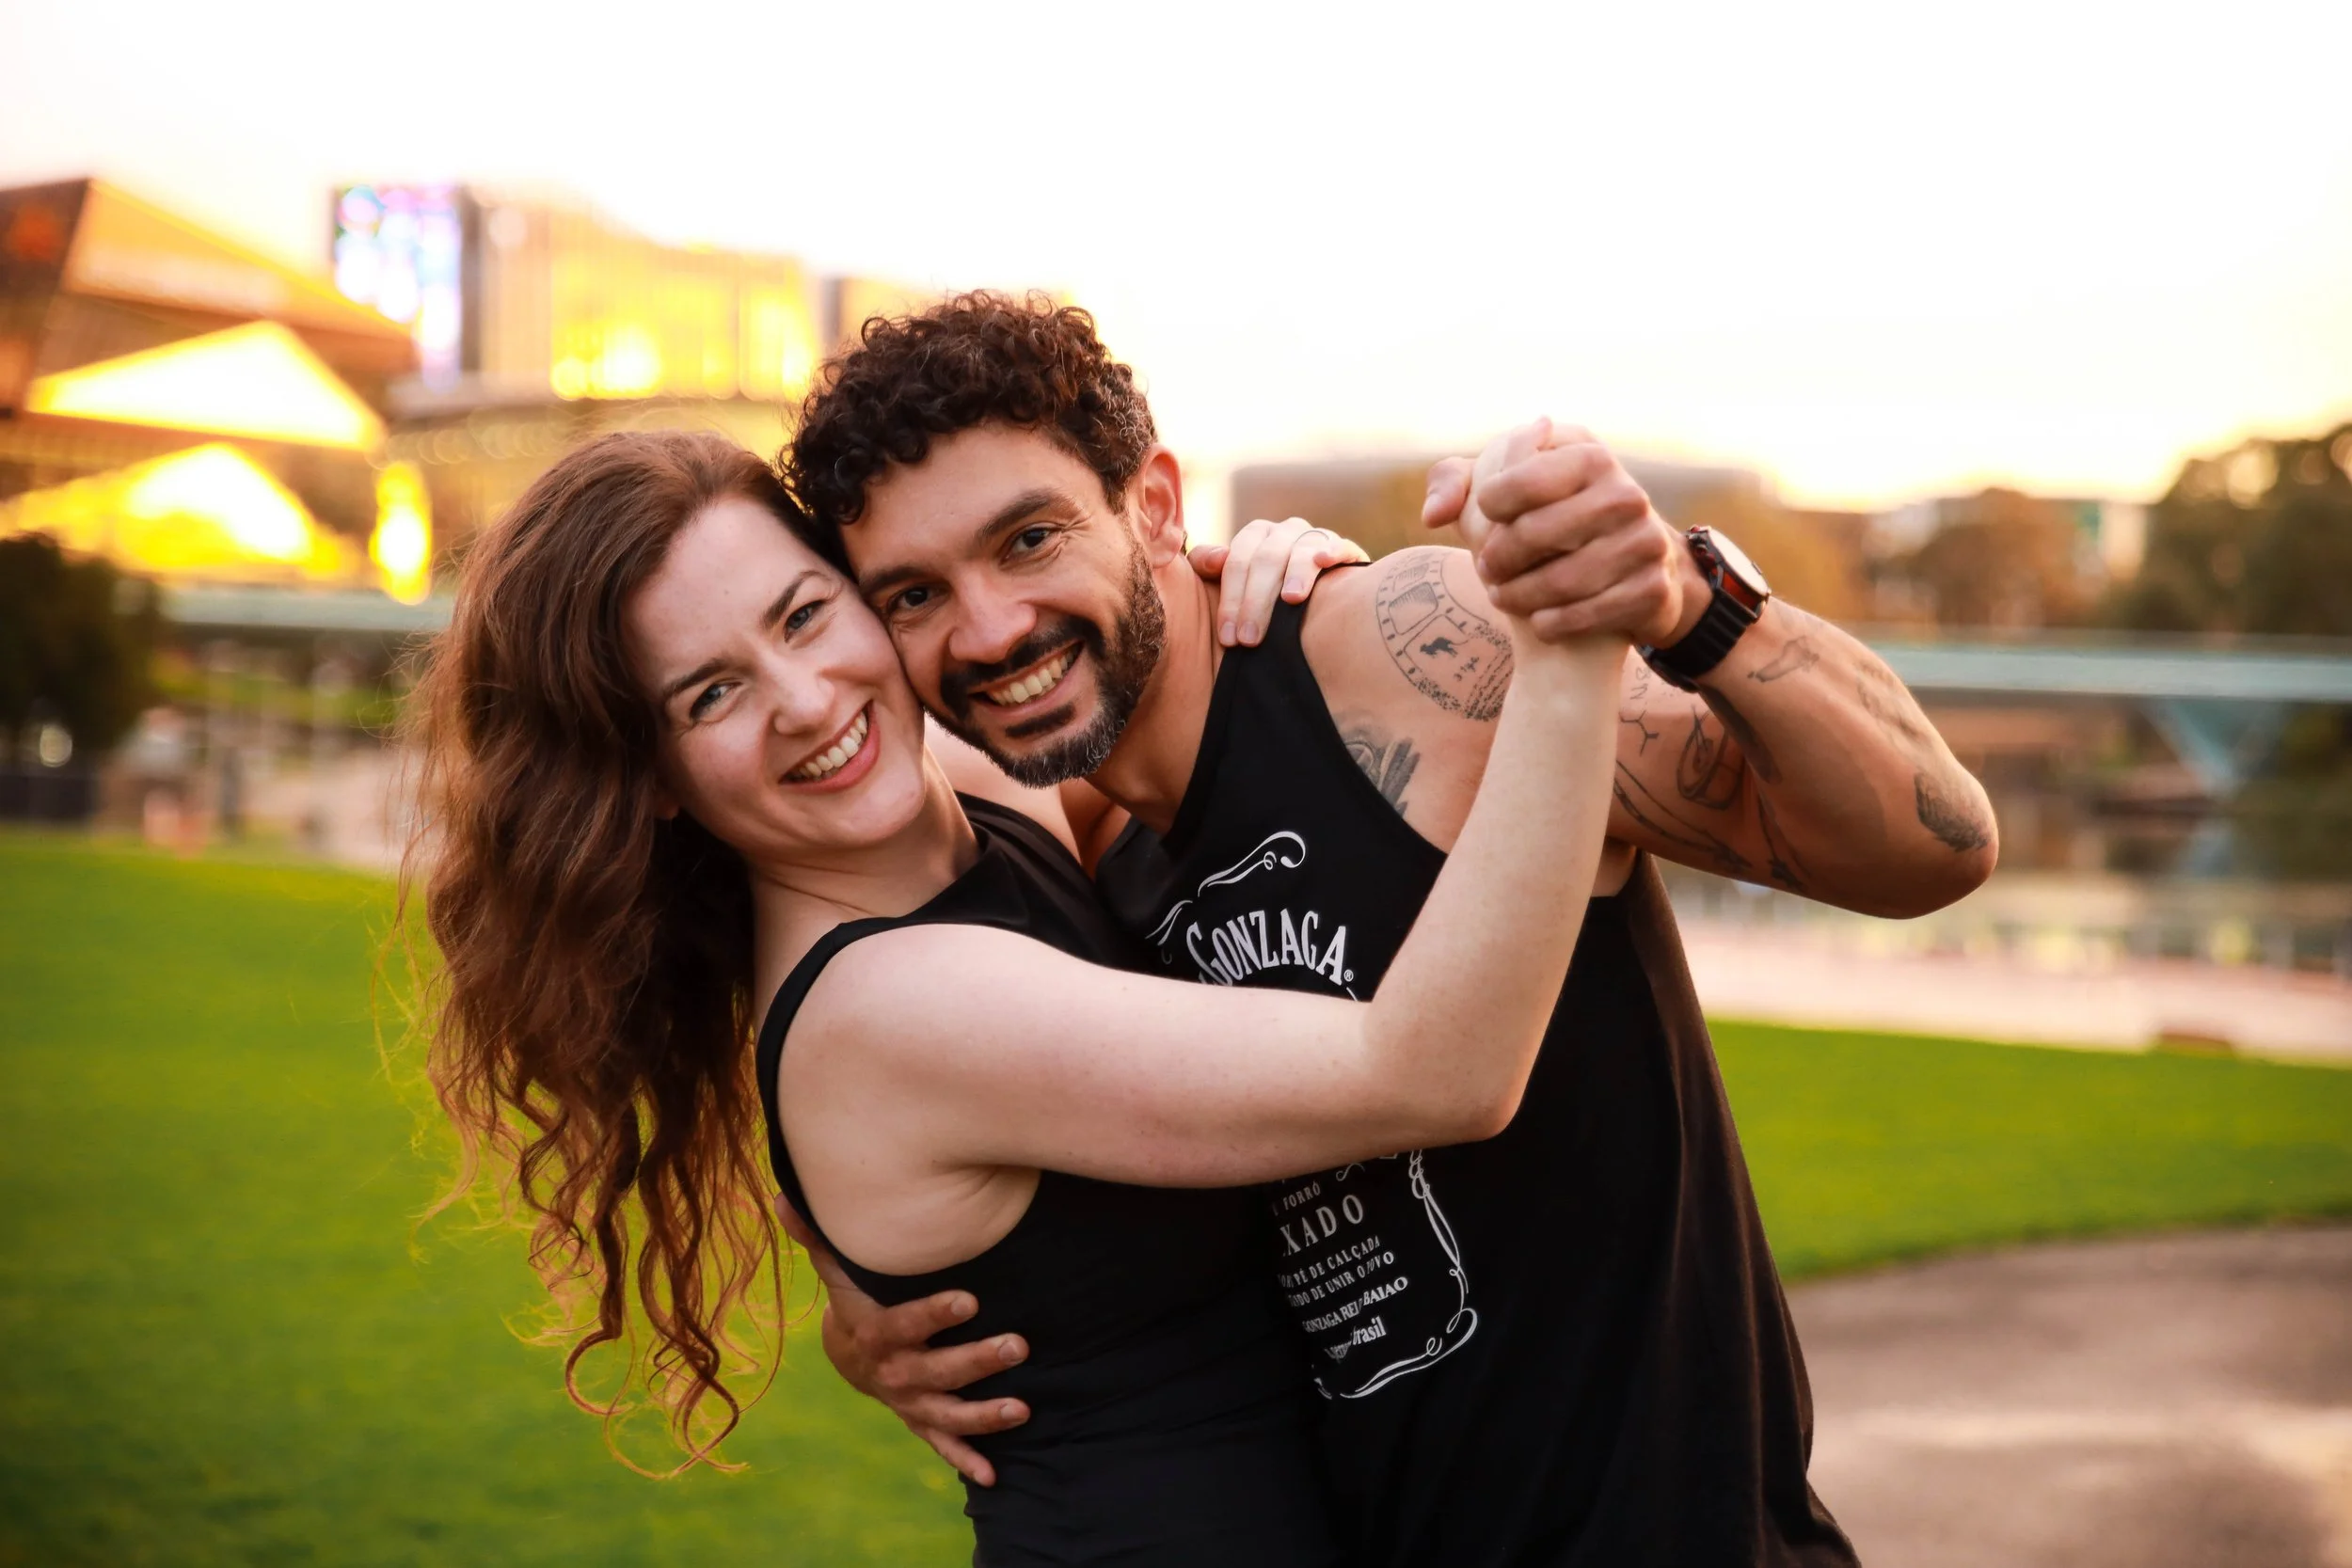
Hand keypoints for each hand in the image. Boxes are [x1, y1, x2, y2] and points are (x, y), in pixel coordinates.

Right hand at [777, 1193, 1028, 1485]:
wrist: (851, 1354)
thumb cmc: (856, 1300)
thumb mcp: (840, 1270)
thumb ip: (823, 1236)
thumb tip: (785, 1196)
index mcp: (876, 1335)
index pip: (904, 1326)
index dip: (934, 1315)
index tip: (971, 1300)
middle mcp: (895, 1374)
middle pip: (936, 1372)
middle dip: (976, 1361)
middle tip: (1018, 1346)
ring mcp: (911, 1402)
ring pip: (948, 1415)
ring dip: (985, 1416)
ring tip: (1023, 1409)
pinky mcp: (924, 1421)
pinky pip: (944, 1445)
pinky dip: (967, 1461)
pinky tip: (993, 1478)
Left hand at [1188, 515, 1368, 646]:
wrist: (1315, 597)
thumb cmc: (1262, 592)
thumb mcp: (1232, 581)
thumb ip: (1210, 567)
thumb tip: (1214, 560)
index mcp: (1256, 535)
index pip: (1238, 561)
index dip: (1230, 599)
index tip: (1228, 637)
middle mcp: (1285, 531)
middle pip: (1267, 559)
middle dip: (1256, 601)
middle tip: (1250, 639)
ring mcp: (1316, 538)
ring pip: (1302, 550)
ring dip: (1295, 573)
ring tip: (1290, 600)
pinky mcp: (1345, 549)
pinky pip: (1341, 545)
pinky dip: (1333, 550)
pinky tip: (1325, 561)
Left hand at [1425, 425, 1700, 646]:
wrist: (1629, 564)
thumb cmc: (1548, 516)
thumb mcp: (1506, 487)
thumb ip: (1455, 484)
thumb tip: (1434, 515)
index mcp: (1588, 455)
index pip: (1517, 480)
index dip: (1487, 507)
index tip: (1487, 519)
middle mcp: (1625, 493)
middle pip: (1533, 533)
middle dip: (1496, 558)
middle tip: (1487, 569)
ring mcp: (1645, 542)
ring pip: (1559, 580)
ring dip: (1518, 595)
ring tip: (1503, 595)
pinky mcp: (1653, 588)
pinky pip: (1589, 614)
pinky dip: (1553, 623)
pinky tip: (1540, 622)